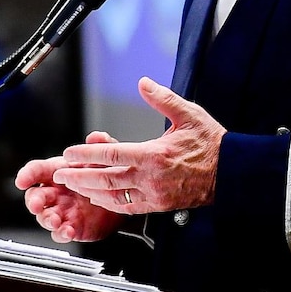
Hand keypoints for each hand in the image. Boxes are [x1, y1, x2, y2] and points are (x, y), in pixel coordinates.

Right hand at [16, 131, 124, 242]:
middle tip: (37, 205)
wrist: (123, 198)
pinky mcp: (71, 227)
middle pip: (36, 196)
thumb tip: (96, 136)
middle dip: (33, 201)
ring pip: (45, 217)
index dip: (27, 175)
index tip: (22, 181)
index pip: (37, 170)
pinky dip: (61, 233)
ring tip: (55, 220)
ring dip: (47, 219)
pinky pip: (60, 233)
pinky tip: (67, 231)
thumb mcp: (106, 158)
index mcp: (59, 172)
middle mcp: (56, 192)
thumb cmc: (106, 175)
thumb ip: (101, 146)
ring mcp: (62, 211)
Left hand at [53, 77, 224, 214]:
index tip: (70, 152)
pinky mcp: (159, 205)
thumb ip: (162, 99)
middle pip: (105, 179)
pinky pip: (127, 207)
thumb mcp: (188, 114)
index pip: (111, 155)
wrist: (230, 172)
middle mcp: (150, 177)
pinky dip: (109, 203)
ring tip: (73, 185)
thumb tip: (144, 83)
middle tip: (60, 173)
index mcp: (154, 154)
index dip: (86, 154)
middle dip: (78, 176)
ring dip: (89, 191)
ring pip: (112, 196)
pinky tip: (99, 197)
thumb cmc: (211, 144)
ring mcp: (153, 194)